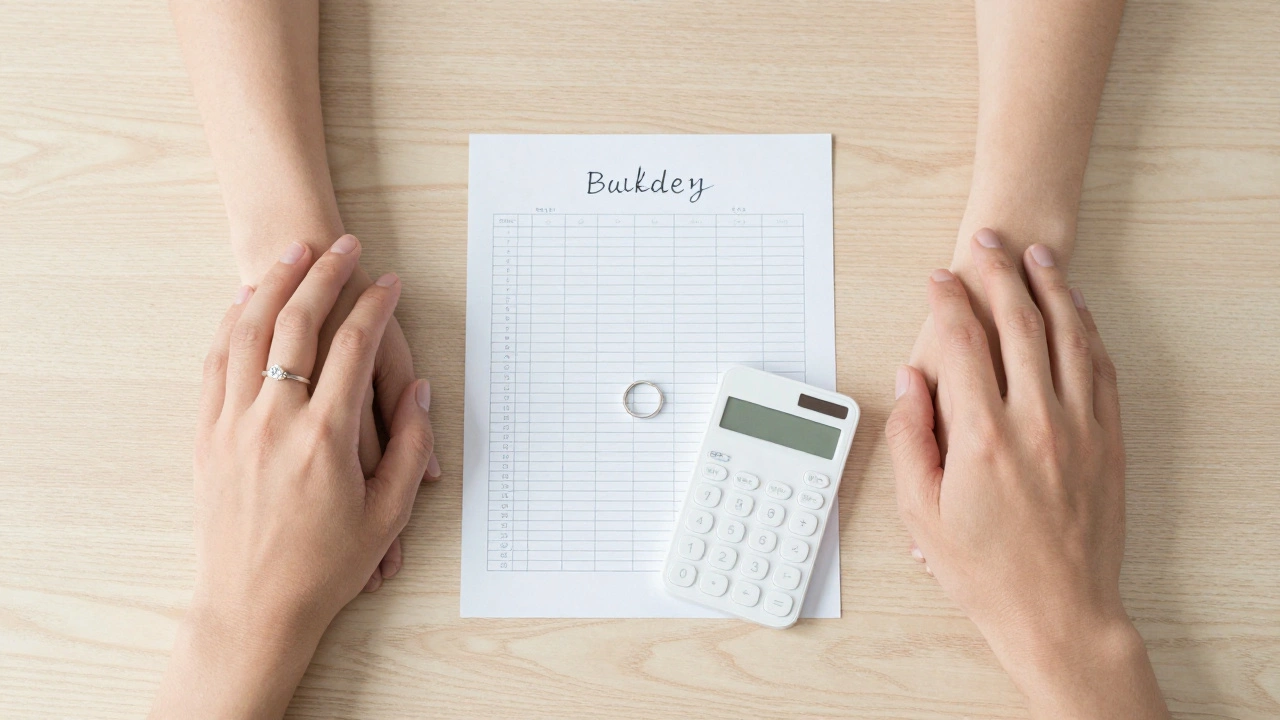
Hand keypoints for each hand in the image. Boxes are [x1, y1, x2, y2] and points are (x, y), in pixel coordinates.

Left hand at [153, 238, 435, 717]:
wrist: (250, 608)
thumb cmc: (324, 566)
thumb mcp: (386, 514)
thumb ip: (407, 448)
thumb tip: (420, 396)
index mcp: (326, 438)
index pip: (354, 347)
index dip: (376, 306)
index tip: (389, 282)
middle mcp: (276, 420)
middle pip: (299, 323)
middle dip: (324, 275)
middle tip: (342, 244)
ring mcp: (234, 424)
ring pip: (250, 333)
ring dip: (272, 284)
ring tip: (291, 250)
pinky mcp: (206, 435)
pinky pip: (216, 363)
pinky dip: (231, 325)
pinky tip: (243, 303)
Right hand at [886, 230, 1166, 716]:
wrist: (1060, 612)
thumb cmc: (987, 570)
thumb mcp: (922, 513)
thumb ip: (910, 440)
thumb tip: (911, 383)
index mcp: (982, 439)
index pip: (962, 345)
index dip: (948, 303)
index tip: (939, 279)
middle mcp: (1035, 423)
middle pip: (1017, 325)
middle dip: (998, 274)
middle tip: (987, 241)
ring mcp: (1079, 428)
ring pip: (1066, 336)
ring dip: (1050, 288)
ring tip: (1036, 254)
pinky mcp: (1108, 440)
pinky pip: (1099, 367)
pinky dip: (1086, 329)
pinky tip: (1076, 309)